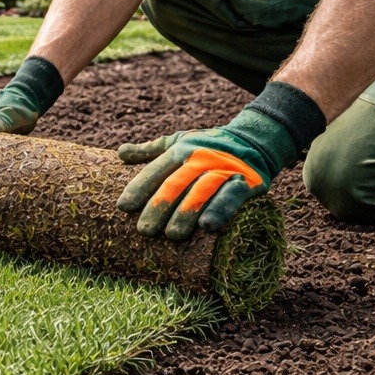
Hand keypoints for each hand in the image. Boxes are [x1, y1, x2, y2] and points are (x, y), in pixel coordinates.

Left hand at [115, 126, 273, 239]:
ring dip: (186, 213)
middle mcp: (201, 158)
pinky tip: (208, 226)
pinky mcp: (246, 181)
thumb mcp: (179, 141)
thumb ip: (150, 150)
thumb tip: (120, 153)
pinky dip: (221, 210)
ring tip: (172, 235)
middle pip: (176, 184)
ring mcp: (224, 169)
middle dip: (159, 207)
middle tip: (144, 231)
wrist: (254, 140)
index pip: (156, 170)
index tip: (123, 207)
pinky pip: (232, 196)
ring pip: (201, 191)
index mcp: (181, 150)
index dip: (139, 188)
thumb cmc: (208, 145)